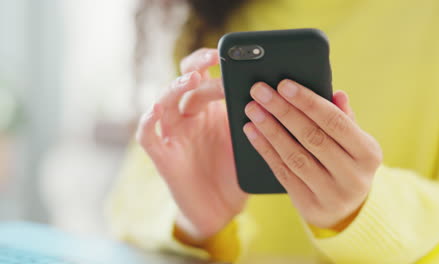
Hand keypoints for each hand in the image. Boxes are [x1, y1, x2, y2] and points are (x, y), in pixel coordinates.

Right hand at [136, 48, 246, 243]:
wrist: (223, 209)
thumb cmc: (236, 172)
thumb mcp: (248, 139)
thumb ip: (253, 116)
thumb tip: (276, 91)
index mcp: (211, 109)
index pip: (205, 76)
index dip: (211, 61)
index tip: (228, 54)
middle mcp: (190, 117)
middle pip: (184, 83)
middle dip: (197, 69)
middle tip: (212, 62)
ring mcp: (174, 135)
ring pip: (164, 103)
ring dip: (174, 89)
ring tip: (189, 80)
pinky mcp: (163, 156)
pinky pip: (148, 136)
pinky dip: (148, 122)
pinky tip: (155, 112)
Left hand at [243, 80, 381, 228]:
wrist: (345, 210)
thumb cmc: (346, 163)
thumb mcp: (354, 142)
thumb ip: (344, 118)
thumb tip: (337, 93)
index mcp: (368, 154)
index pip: (335, 121)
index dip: (308, 102)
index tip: (283, 84)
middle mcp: (353, 176)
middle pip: (312, 137)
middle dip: (283, 111)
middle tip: (259, 91)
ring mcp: (331, 194)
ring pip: (294, 156)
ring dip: (270, 130)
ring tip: (252, 109)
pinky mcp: (309, 205)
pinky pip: (283, 172)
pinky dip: (265, 150)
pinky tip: (252, 132)